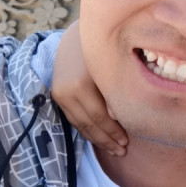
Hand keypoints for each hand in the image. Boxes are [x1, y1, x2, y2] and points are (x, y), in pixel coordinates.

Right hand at [52, 20, 128, 155]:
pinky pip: (73, 118)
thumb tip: (120, 118)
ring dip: (96, 139)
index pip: (100, 117)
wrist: (77, 34)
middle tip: (122, 151)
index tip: (128, 142)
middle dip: (106, 139)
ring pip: (79, 124)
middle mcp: (67, 92)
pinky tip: (99, 137)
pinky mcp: (57, 95)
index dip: (114, 132)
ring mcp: (59, 94)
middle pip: (89, 124)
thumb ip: (114, 93)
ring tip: (113, 149)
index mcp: (82, 85)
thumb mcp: (112, 68)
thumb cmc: (103, 48)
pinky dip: (86, 129)